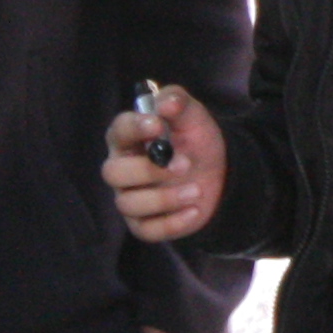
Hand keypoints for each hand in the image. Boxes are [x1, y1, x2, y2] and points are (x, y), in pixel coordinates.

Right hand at [105, 85, 228, 242]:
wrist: (219, 173)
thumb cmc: (195, 141)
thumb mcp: (193, 117)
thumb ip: (178, 103)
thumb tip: (166, 103)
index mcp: (128, 139)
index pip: (118, 131)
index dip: (134, 128)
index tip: (157, 125)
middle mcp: (122, 169)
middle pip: (113, 173)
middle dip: (148, 170)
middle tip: (185, 164)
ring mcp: (130, 198)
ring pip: (129, 204)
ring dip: (165, 198)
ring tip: (198, 189)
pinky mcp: (143, 224)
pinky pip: (147, 230)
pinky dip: (172, 222)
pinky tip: (194, 210)